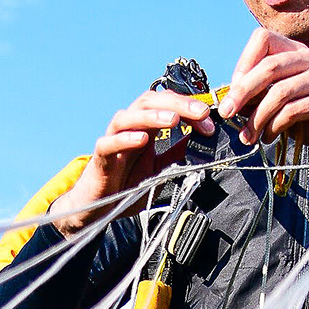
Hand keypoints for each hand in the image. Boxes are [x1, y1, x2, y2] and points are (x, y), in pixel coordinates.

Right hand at [52, 87, 223, 229]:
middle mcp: (129, 129)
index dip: (189, 108)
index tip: (209, 121)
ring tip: (173, 119)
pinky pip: (109, 143)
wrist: (99, 207)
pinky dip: (125, 139)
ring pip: (128, 117)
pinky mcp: (100, 158)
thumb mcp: (159, 170)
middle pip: (150, 101)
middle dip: (177, 104)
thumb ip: (174, 155)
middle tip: (199, 112)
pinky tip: (141, 139)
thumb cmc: (126, 186)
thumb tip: (197, 143)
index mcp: (145, 129)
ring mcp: (113, 141)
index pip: (167, 105)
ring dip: (152, 115)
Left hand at [216, 27, 308, 159]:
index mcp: (301, 51)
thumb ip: (264, 95)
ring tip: (249, 135)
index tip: (233, 90)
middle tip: (227, 113)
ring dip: (257, 117)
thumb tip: (232, 101)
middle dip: (241, 92)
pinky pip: (293, 110)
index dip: (243, 63)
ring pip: (278, 92)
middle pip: (268, 67)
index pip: (262, 38)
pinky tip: (271, 137)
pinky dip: (276, 126)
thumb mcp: (289, 100)